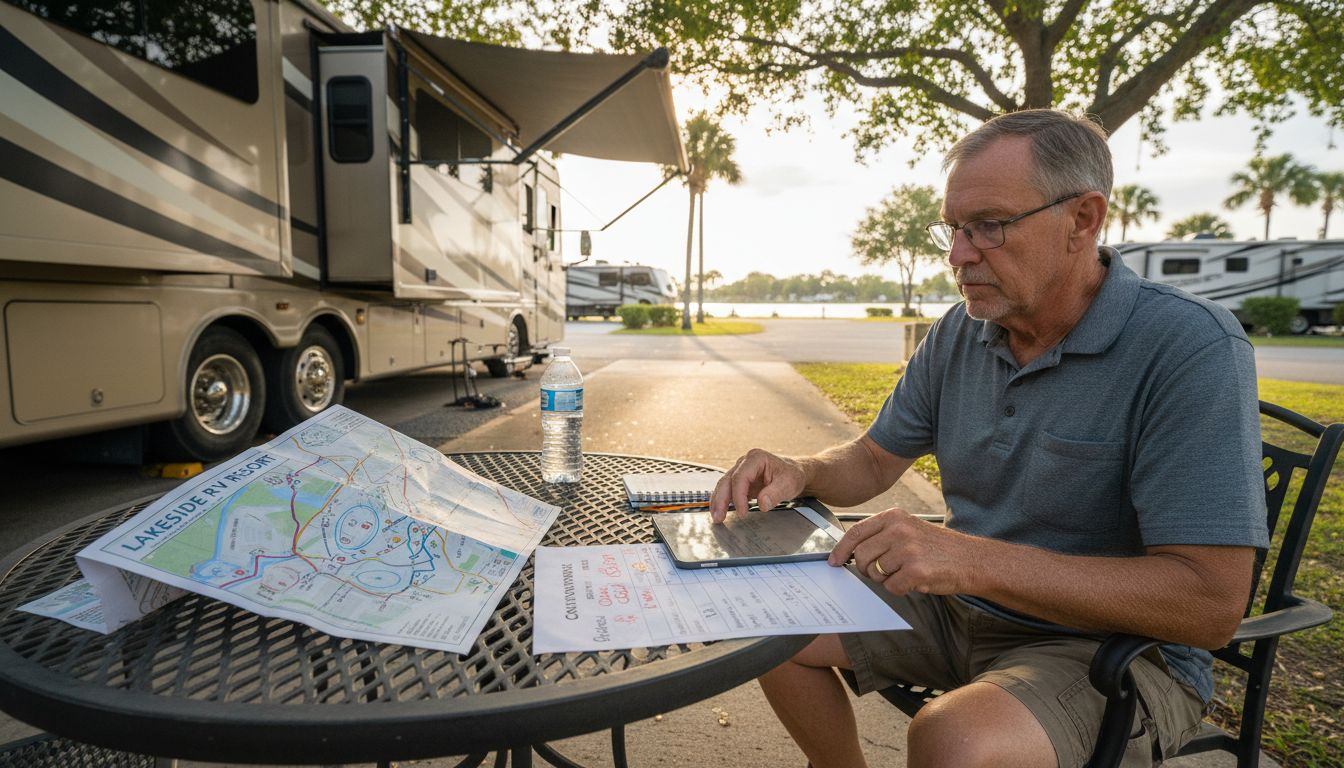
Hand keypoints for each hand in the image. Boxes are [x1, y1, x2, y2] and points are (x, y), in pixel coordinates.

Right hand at [709, 449, 804, 522]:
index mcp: (756, 458)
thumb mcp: (789, 484)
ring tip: (717, 517)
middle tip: (719, 517)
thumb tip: (762, 504)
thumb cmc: (792, 475)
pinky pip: (728, 490)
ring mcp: (741, 471)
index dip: (739, 496)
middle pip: (727, 480)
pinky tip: (720, 512)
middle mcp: (745, 462)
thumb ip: (775, 493)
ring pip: (724, 485)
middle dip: (721, 499)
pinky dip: (723, 501)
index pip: (740, 477)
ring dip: (718, 501)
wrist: (794, 473)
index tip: (743, 512)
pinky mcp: (740, 481)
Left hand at [828, 508, 980, 595]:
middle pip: (861, 556)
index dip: (841, 549)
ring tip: (906, 573)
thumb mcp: (909, 529)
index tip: (833, 562)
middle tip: (883, 572)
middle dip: (866, 569)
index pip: (855, 532)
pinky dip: (900, 589)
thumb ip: (882, 535)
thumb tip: (850, 552)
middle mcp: (899, 529)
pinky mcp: (916, 570)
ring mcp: (907, 549)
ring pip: (875, 573)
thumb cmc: (937, 548)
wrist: (972, 559)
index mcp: (894, 516)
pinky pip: (892, 587)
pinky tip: (915, 581)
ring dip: (886, 579)